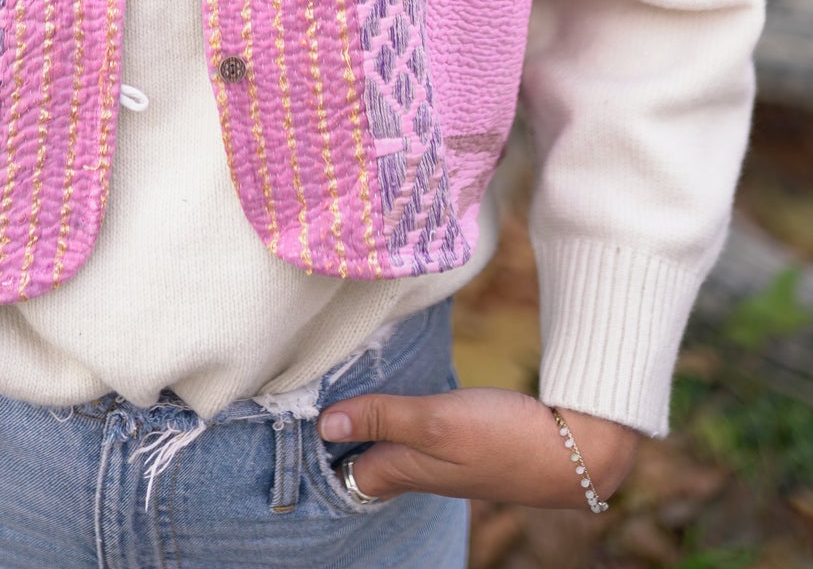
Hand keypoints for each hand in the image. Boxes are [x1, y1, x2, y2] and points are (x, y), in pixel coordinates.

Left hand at [318, 386, 640, 506]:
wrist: (574, 451)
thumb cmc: (503, 437)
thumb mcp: (436, 422)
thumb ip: (383, 419)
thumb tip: (325, 424)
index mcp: (404, 470)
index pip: (344, 471)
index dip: (318, 449)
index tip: (289, 416)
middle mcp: (419, 471)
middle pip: (364, 461)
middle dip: (338, 436)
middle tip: (307, 398)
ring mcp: (443, 460)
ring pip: (391, 448)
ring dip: (368, 425)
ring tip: (341, 391)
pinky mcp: (465, 444)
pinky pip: (417, 436)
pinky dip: (398, 419)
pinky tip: (396, 398)